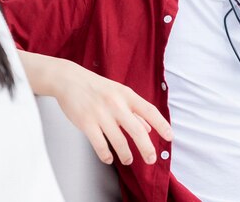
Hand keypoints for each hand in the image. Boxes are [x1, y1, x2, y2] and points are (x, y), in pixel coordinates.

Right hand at [18, 50, 172, 165]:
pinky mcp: (86, 122)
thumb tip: (150, 128)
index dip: (162, 125)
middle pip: (138, 131)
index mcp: (126, 95)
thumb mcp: (118, 93)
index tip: (170, 137)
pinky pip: (100, 145)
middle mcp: (116, 104)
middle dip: (147, 149)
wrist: (69, 79)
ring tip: (128, 160)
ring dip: (126, 155)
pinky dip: (106, 156)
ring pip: (119, 142)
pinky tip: (108, 158)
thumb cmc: (96, 87)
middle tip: (151, 159)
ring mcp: (100, 114)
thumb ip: (134, 110)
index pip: (150, 111)